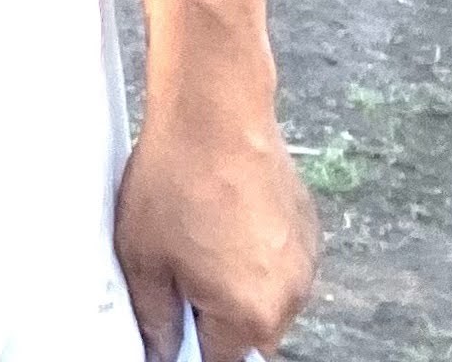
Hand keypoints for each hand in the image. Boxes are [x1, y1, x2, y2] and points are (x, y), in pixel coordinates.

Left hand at [114, 83, 317, 358]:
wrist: (214, 114)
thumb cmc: (176, 178)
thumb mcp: (142, 258)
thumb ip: (155, 319)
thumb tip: (159, 350)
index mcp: (250, 316)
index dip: (189, 347)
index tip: (175, 325)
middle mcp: (290, 299)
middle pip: (247, 334)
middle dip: (214, 314)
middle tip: (178, 268)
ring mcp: (305, 265)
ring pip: (265, 297)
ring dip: (236, 283)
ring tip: (199, 232)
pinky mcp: (309, 233)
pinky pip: (279, 263)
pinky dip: (254, 253)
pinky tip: (222, 215)